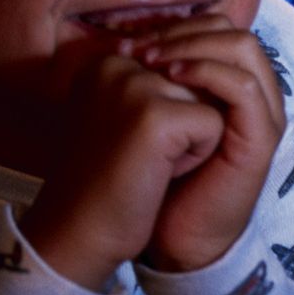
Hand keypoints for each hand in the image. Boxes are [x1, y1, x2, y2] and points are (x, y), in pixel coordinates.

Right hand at [19, 52, 226, 291]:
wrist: (79, 234)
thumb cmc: (106, 180)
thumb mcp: (123, 116)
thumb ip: (156, 83)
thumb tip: (206, 60)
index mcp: (106, 60)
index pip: (183, 66)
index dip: (175, 115)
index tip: (129, 143)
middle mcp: (115, 63)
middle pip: (199, 81)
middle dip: (186, 124)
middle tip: (138, 157)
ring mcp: (134, 86)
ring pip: (210, 100)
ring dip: (192, 139)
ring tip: (147, 163)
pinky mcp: (154, 116)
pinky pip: (214, 125)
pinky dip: (196, 155)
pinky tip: (157, 173)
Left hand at [129, 16, 287, 270]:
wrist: (173, 236)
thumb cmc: (157, 177)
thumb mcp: (148, 117)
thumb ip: (151, 79)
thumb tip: (119, 37)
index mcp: (230, 86)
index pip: (215, 28)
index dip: (174, 25)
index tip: (128, 40)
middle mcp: (253, 95)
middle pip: (232, 30)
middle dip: (183, 29)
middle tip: (139, 48)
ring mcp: (262, 114)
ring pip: (244, 48)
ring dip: (194, 45)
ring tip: (152, 60)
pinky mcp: (261, 138)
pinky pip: (244, 86)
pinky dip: (207, 72)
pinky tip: (171, 76)